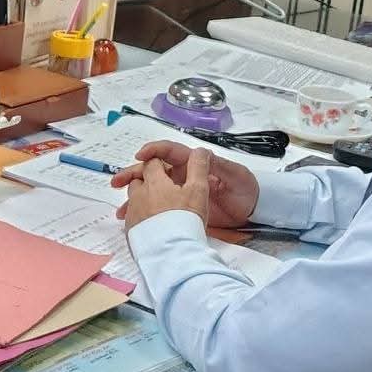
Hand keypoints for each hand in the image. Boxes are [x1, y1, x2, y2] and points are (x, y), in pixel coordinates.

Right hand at [111, 141, 258, 228]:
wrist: (253, 210)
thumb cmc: (245, 188)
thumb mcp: (235, 174)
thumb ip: (217, 165)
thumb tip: (200, 153)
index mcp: (194, 162)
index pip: (169, 152)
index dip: (153, 151)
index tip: (140, 156)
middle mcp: (183, 175)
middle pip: (153, 170)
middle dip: (133, 174)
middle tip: (117, 182)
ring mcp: (180, 191)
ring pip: (151, 190)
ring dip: (134, 197)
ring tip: (121, 209)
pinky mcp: (181, 208)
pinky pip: (158, 207)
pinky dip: (144, 212)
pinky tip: (134, 220)